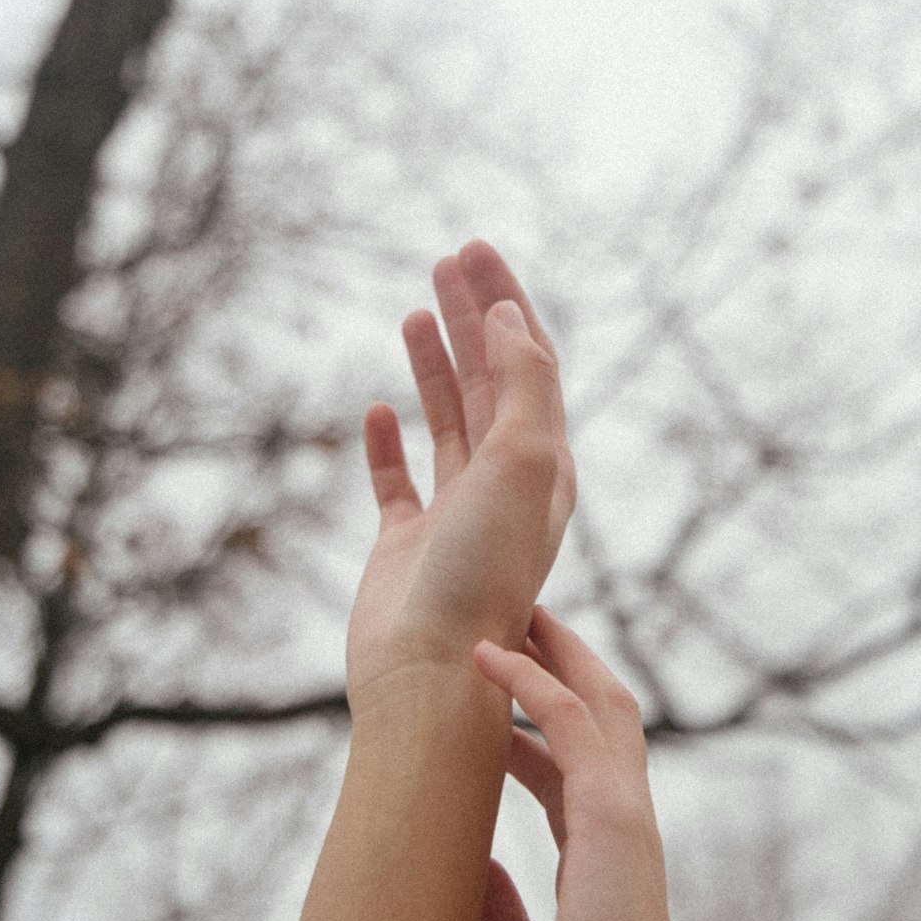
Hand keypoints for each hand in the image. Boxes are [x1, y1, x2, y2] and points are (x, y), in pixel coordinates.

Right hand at [346, 242, 575, 736]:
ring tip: (414, 311)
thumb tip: (510, 318)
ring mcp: (453, 514)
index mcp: (544, 464)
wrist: (429, 670)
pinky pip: (398, 480)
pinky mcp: (405, 545)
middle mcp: (504, 485)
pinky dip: (387, 444)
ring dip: (436, 364)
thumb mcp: (524, 463)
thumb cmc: (483, 571)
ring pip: (449, 420)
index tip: (476, 251)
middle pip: (492, 380)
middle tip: (447, 259)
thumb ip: (525, 385)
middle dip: (472, 317)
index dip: (506, 303)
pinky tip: (376, 410)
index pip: (531, 363)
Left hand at [473, 608, 716, 920]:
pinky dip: (532, 686)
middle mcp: (622, 834)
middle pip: (602, 722)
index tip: (498, 717)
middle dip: (564, 669)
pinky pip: (573, 729)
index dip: (535, 737)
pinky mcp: (617, 822)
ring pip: (601, 707)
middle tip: (523, 625)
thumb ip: (497, 916)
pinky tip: (489, 657)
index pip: (572, 778)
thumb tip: (469, 869)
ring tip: (515, 614)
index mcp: (601, 867)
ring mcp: (626, 823)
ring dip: (558, 656)